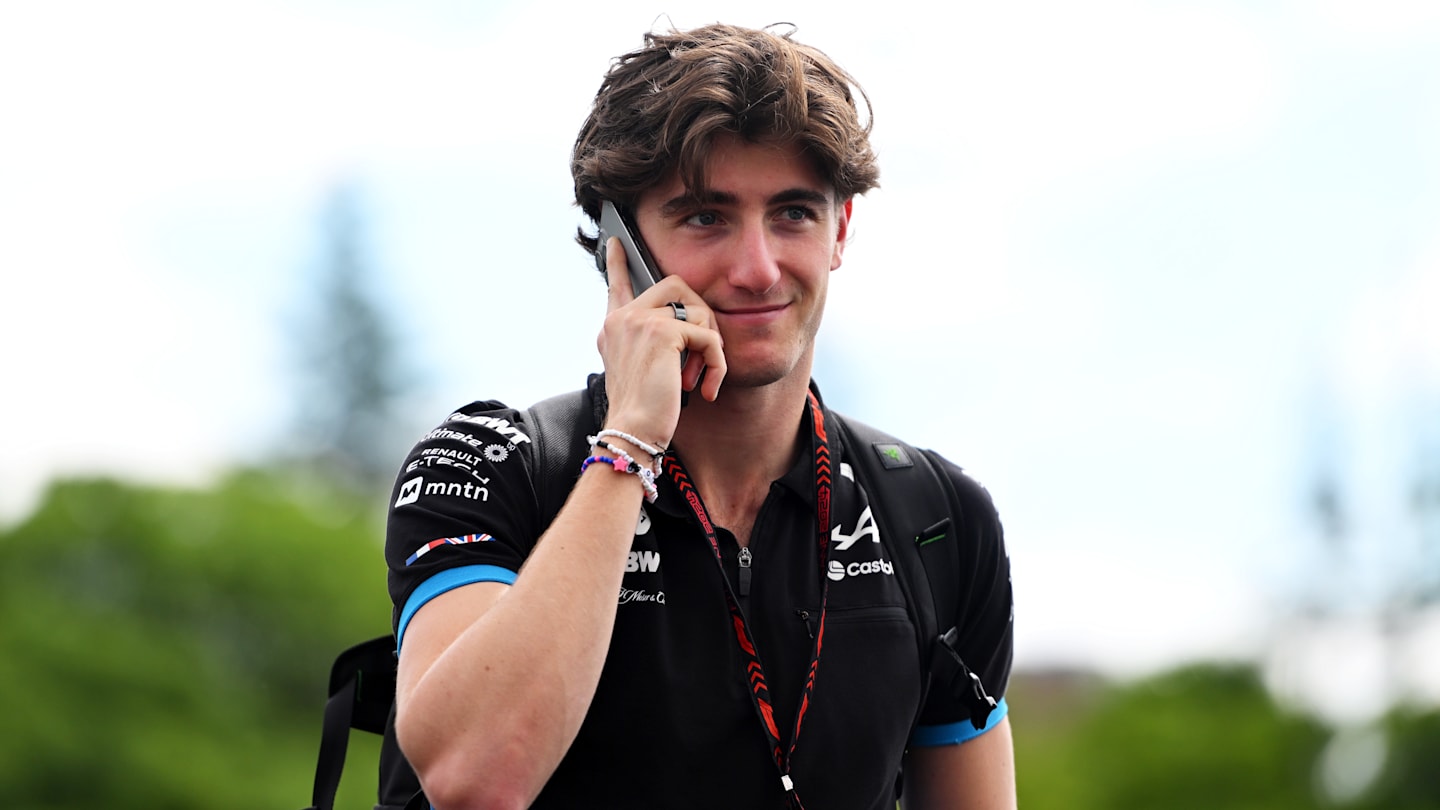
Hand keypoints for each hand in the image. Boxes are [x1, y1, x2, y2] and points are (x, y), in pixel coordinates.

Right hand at [597, 237, 725, 446]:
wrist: (633, 432)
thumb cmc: (643, 412)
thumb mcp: (641, 371)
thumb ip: (651, 344)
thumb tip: (684, 328)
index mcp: (614, 327)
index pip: (616, 284)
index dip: (618, 263)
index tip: (616, 241)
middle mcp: (622, 318)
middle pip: (676, 285)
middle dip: (701, 315)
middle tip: (705, 350)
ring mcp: (639, 321)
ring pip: (697, 309)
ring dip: (710, 345)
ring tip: (699, 377)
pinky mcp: (662, 332)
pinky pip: (708, 337)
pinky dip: (717, 363)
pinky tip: (708, 388)